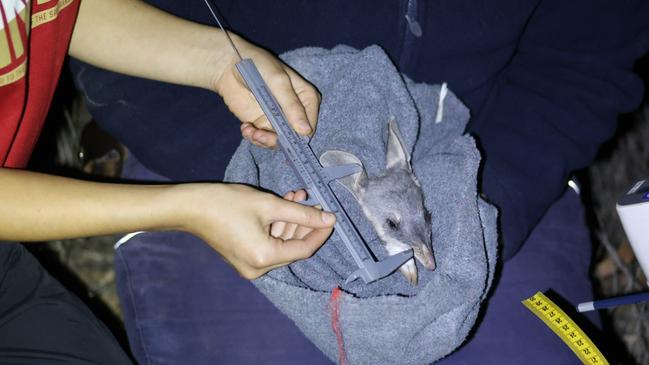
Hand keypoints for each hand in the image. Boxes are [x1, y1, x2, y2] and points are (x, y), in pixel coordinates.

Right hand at [181, 184, 334, 278]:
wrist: (190, 207)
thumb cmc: (226, 203)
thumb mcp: (269, 204)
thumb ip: (302, 213)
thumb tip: (330, 219)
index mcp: (264, 258)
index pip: (304, 249)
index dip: (320, 232)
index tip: (332, 216)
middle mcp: (258, 269)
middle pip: (293, 248)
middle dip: (305, 223)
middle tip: (313, 200)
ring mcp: (249, 266)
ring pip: (282, 244)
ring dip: (291, 221)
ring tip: (298, 196)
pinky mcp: (244, 258)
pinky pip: (269, 244)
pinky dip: (278, 226)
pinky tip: (284, 204)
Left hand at [212, 36, 319, 147]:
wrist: (229, 65)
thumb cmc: (258, 65)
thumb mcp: (278, 82)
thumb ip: (292, 105)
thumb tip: (305, 130)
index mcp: (306, 98)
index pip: (310, 124)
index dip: (299, 135)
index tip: (282, 135)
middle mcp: (295, 112)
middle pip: (294, 137)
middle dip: (278, 140)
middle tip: (260, 135)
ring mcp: (278, 119)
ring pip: (278, 141)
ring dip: (264, 140)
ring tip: (251, 132)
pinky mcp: (262, 124)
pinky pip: (263, 140)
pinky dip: (254, 138)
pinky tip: (246, 128)